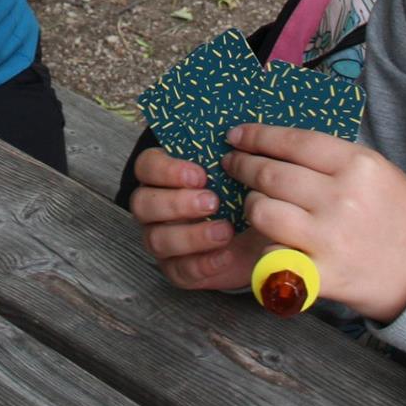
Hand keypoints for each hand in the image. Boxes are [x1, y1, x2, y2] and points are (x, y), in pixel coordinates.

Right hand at [127, 146, 269, 291]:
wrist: (263, 232)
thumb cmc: (246, 192)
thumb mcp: (244, 169)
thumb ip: (235, 153)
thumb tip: (241, 134)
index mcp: (164, 175)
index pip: (147, 166)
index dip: (167, 170)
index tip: (200, 175)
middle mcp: (155, 207)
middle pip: (143, 204)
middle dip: (176, 203)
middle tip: (212, 202)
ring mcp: (162, 239)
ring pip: (157, 240)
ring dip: (191, 236)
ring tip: (225, 231)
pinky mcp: (177, 269)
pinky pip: (179, 271)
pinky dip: (203, 264)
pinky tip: (226, 255)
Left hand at [222, 125, 405, 323]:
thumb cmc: (400, 217)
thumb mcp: (378, 172)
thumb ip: (333, 158)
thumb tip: (279, 143)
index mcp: (358, 165)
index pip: (293, 141)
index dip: (257, 136)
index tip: (236, 136)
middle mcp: (342, 197)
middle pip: (271, 174)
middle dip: (242, 166)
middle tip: (231, 164)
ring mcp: (330, 237)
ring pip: (263, 211)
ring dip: (251, 205)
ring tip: (254, 203)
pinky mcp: (323, 275)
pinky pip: (272, 255)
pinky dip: (266, 248)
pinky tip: (270, 243)